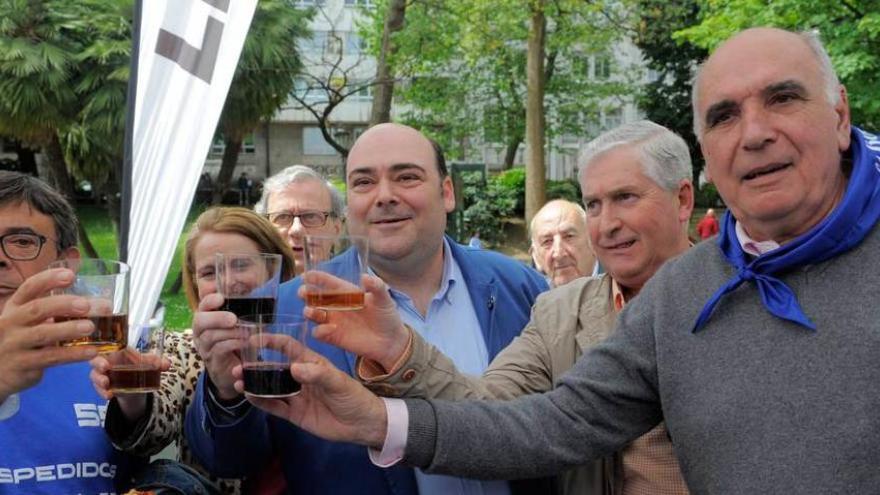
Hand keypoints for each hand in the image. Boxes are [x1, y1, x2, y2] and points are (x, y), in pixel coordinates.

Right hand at [0, 268, 98, 402]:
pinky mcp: (22, 365)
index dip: (49, 279)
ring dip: (69, 329)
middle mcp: (11, 323)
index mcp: (14, 308)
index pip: (29, 288)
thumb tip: (90, 300)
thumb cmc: (18, 340)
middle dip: (64, 304)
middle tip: (87, 305)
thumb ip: (47, 310)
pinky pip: (50, 358)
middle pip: (37, 309)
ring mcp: (14, 345)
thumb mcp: (24, 321)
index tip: (71, 275)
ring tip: (90, 327)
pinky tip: (91, 352)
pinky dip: (73, 355)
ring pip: (43, 334)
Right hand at [90, 351, 170, 420]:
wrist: (135, 385)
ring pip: (94, 374)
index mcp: (116, 350)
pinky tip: (109, 395)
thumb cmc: (138, 367)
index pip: (108, 345)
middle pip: (96, 359)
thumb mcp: (148, 363)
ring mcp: (102, 373)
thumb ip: (157, 362)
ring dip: (99, 379)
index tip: (111, 351)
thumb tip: (167, 364)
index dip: (106, 347)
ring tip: (106, 384)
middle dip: (98, 363)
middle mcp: (106, 360)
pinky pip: (97, 388)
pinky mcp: (100, 386)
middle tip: (105, 367)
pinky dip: (102, 392)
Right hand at [192, 293, 241, 400]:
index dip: (209, 301)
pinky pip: (219, 349)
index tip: (221, 298)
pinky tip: (244, 342)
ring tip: (246, 331)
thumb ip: (238, 310)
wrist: (231, 368)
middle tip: (233, 319)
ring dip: (230, 332)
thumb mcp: (234, 324)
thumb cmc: (233, 340)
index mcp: (205, 318)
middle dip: (217, 318)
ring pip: (211, 336)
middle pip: (200, 321)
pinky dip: (233, 344)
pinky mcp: (212, 360)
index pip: (202, 306)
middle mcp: (200, 332)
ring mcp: (204, 347)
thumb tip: (251, 291)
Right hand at [236, 334, 387, 448]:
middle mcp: (301, 377)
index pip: (288, 347)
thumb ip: (317, 374)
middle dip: (255, 366)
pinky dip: (261, 402)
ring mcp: (296, 396)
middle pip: (273, 368)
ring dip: (254, 384)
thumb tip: (293, 368)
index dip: (271, 341)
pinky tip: (249, 396)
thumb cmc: (354, 396)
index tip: (253, 339)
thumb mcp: (338, 381)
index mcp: (311, 363)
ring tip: (238, 381)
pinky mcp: (295, 414)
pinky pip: (275, 406)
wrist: (362, 424)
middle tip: (238, 365)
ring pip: (270, 388)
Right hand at [299, 273, 409, 371]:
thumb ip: (376, 287)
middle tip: (303, 292)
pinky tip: (331, 328)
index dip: (316, 278)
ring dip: (310, 311)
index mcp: (346, 293)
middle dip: (306, 294)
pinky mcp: (333, 336)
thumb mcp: (384, 299)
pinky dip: (320, 330)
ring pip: (314, 314)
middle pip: (315, 297)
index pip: (328, 282)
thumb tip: (366, 277)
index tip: (306, 275)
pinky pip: (319, 332)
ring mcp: (333, 321)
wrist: (391, 342)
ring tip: (312, 311)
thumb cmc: (387, 317)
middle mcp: (336, 305)